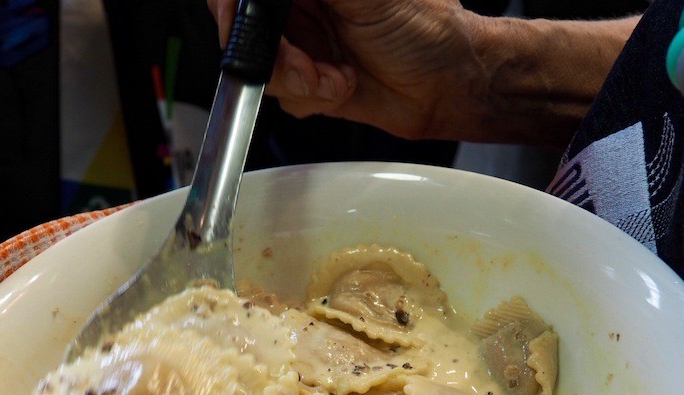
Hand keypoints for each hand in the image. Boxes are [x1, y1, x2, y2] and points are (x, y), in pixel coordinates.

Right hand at [208, 0, 638, 146]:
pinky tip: (340, 86)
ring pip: (259, 64)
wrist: (446, 84)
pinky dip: (308, 96)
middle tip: (304, 62)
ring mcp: (300, 43)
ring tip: (334, 76)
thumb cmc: (425, 28)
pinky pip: (281, 93)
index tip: (244, 20)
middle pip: (245, 26)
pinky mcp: (306, 81)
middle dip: (271, 51)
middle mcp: (300, 6)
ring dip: (296, 77)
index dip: (237, 7)